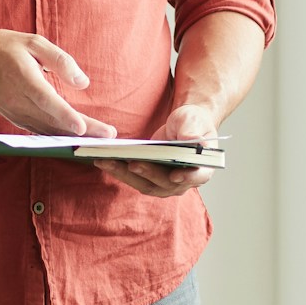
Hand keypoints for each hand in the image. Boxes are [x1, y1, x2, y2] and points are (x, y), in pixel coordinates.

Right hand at [0, 30, 117, 137]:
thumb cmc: (1, 48)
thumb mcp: (31, 42)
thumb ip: (59, 60)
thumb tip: (82, 81)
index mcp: (22, 77)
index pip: (46, 100)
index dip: (65, 115)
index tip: (82, 126)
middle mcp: (18, 100)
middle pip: (53, 121)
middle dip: (83, 131)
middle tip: (109, 136)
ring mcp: (16, 113)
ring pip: (48, 131)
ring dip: (75, 138)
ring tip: (100, 140)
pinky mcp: (16, 120)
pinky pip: (40, 132)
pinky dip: (60, 138)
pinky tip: (78, 140)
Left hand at [93, 101, 218, 198]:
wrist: (183, 125)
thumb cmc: (193, 122)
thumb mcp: (194, 120)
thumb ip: (192, 130)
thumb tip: (191, 140)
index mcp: (202, 167)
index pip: (196, 176)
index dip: (187, 177)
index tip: (174, 176)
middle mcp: (183, 181)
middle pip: (164, 183)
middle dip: (147, 173)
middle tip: (131, 163)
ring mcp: (164, 183)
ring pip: (145, 184)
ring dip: (125, 174)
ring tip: (106, 161)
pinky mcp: (149, 179)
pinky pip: (133, 178)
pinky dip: (119, 170)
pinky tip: (104, 160)